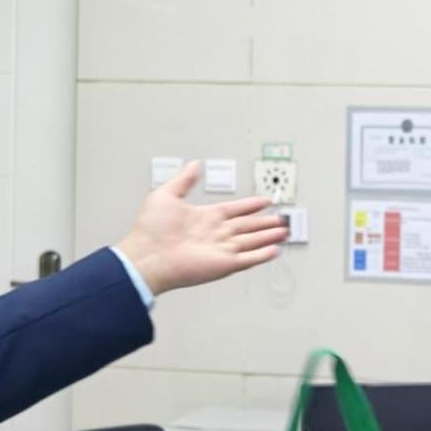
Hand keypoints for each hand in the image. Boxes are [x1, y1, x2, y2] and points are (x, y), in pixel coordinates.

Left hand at [115, 161, 289, 294]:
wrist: (146, 255)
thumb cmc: (150, 229)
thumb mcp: (166, 194)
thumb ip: (185, 180)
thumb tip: (194, 165)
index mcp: (205, 217)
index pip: (235, 210)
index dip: (251, 205)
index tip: (265, 201)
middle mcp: (215, 233)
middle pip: (248, 226)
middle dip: (265, 223)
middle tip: (281, 220)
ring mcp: (221, 250)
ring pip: (252, 241)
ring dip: (268, 236)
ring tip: (284, 232)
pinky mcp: (224, 265)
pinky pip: (248, 259)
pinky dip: (261, 255)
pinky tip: (274, 250)